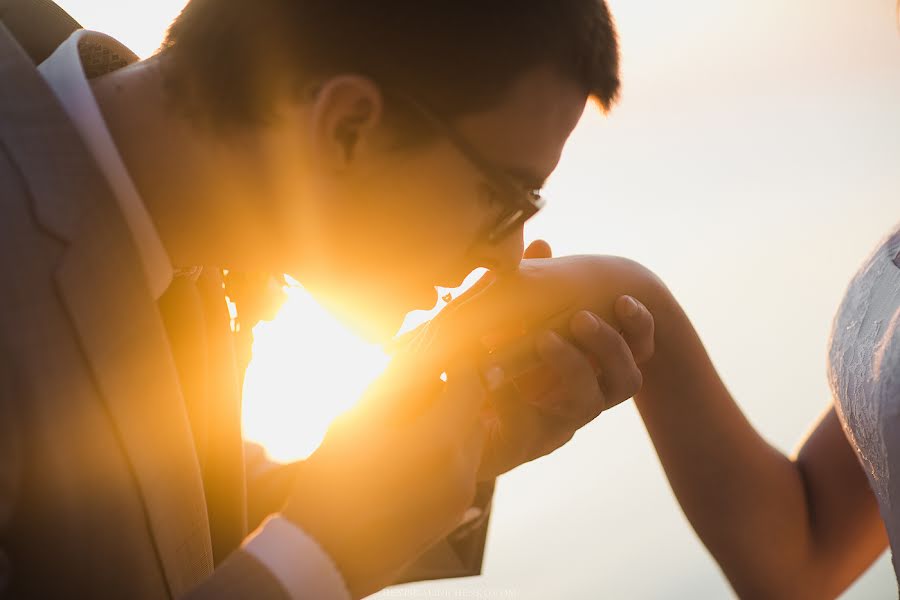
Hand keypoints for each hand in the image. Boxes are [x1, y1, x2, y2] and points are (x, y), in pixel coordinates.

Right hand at [282, 346, 487, 598]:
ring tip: (408, 424)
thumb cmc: (332, 485)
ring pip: (470, 443)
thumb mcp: (354, 421)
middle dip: (451, 395)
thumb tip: (412, 357)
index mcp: (442, 440)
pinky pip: (460, 471)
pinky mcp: (451, 516)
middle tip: (418, 388)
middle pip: (473, 413)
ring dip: (449, 425)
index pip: (468, 384)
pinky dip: (445, 453)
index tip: (439, 353)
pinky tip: (408, 455)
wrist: (324, 556)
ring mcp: (460, 497)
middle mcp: (462, 469)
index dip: (455, 363)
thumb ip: (391, 384)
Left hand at [472, 241, 655, 477]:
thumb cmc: (533, 340)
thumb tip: (540, 244)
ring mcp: (577, 411)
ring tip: (544, 340)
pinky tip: (510, 376)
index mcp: (612, 353)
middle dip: (608, 344)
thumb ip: (541, 277)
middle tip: (581, 318)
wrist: (498, 407)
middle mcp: (602, 386)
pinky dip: (531, 396)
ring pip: (589, 401)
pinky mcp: (548, 431)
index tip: (625, 300)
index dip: (639, 323)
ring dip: (570, 368)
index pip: (641, 340)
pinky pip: (551, 422)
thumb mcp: (538, 306)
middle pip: (628, 377)